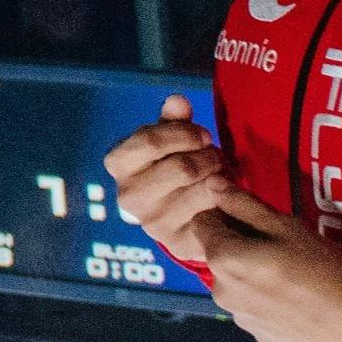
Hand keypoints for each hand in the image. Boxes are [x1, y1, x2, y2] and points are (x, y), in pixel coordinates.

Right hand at [101, 97, 230, 263]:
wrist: (185, 217)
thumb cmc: (174, 168)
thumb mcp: (171, 140)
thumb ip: (173, 120)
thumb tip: (178, 99)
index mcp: (118, 163)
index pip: (150, 140)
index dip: (184, 133)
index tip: (203, 135)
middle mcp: (128, 196)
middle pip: (182, 167)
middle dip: (208, 156)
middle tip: (216, 155)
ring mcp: (152, 222)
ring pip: (201, 189)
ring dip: (219, 176)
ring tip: (219, 173)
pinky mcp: (177, 242)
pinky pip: (212, 213)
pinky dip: (222, 199)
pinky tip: (222, 194)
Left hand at [183, 188, 341, 341]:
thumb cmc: (322, 268)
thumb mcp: (285, 226)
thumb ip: (243, 204)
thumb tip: (212, 183)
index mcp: (223, 260)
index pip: (201, 222)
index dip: (224, 214)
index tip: (252, 217)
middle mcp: (221, 292)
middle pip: (217, 254)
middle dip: (238, 243)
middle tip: (276, 243)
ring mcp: (240, 317)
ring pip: (234, 281)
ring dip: (249, 271)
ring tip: (287, 270)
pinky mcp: (258, 335)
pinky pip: (251, 306)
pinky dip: (263, 298)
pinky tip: (292, 296)